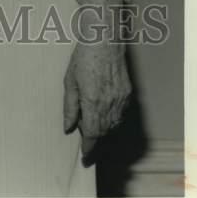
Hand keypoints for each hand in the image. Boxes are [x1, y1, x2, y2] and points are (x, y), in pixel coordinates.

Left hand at [63, 0, 131, 161]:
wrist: (105, 40)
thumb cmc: (83, 57)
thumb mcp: (70, 81)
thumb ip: (69, 106)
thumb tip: (68, 127)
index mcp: (93, 102)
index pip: (92, 134)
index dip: (88, 147)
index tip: (84, 157)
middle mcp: (109, 104)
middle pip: (103, 131)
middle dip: (93, 137)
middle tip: (83, 135)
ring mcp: (121, 99)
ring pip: (113, 124)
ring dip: (102, 128)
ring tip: (90, 119)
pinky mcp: (128, 94)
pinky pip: (120, 113)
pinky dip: (112, 117)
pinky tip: (102, 109)